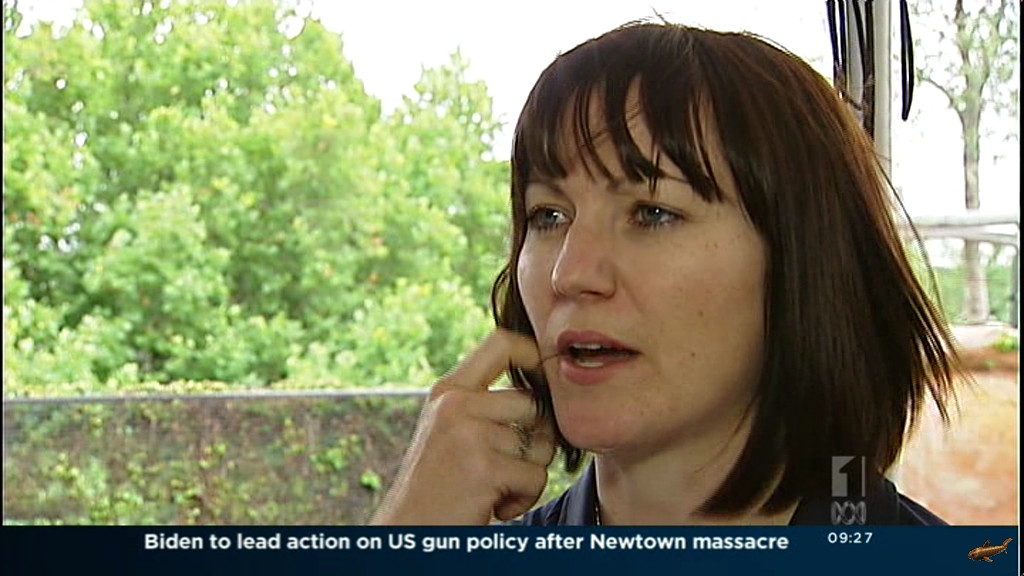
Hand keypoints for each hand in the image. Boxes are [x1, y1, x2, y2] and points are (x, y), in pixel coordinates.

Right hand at [370, 329, 554, 524]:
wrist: (407, 533)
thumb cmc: (436, 487)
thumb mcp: (449, 431)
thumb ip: (483, 406)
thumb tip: (543, 389)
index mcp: (448, 391)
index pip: (501, 343)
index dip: (535, 353)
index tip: (546, 374)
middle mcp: (455, 404)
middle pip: (533, 403)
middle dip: (535, 440)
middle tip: (507, 468)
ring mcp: (468, 433)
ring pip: (540, 445)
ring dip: (527, 474)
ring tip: (493, 488)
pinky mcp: (483, 466)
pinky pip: (536, 476)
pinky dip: (523, 498)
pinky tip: (493, 506)